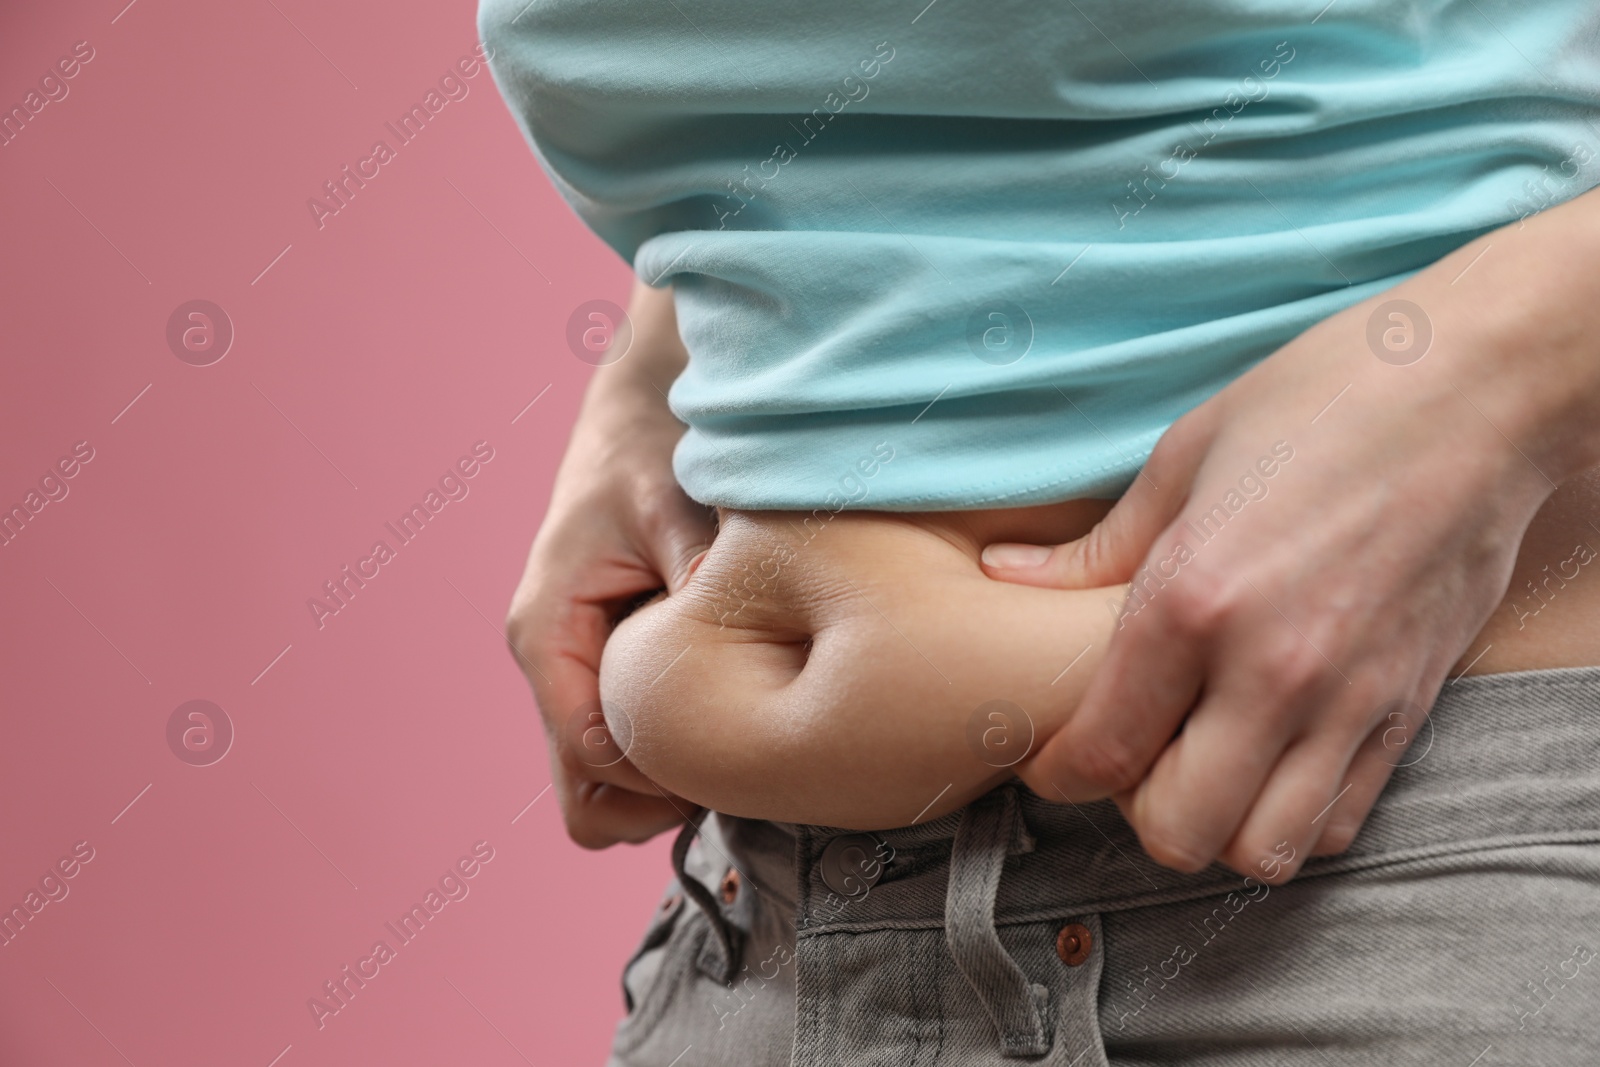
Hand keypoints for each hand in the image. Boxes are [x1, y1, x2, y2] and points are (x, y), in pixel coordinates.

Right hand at [506, 281, 713, 848]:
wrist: (643, 403)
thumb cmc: (654, 447)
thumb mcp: (676, 502)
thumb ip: (695, 571)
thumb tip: (729, 629)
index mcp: (548, 632)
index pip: (592, 760)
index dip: (664, 777)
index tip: (737, 753)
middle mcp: (551, 661)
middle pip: (587, 794)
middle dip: (664, 793)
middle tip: (745, 753)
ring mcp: (576, 667)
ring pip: (608, 778)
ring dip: (672, 773)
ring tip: (745, 722)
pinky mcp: (606, 661)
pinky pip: (630, 738)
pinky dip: (679, 741)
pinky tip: (736, 694)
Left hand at [988, 202, 1599, 880]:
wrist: (1479, 391)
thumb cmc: (1324, 402)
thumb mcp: (1186, 456)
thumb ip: (1097, 546)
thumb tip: (1007, 574)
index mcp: (1192, 599)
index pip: (1102, 751)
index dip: (1058, 772)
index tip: (1054, 754)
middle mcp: (1270, 670)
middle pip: (1177, 830)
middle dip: (1132, 809)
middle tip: (1127, 758)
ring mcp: (1349, 699)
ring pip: (1262, 850)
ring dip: (1216, 826)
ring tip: (1199, 766)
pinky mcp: (1410, 708)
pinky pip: (1340, 822)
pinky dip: (1290, 817)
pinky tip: (1268, 760)